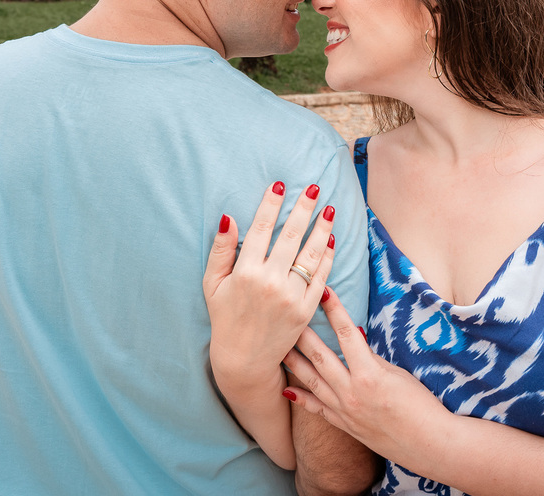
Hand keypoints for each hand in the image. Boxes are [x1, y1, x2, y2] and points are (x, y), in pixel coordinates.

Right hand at [203, 181, 336, 390]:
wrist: (244, 359)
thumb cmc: (225, 316)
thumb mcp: (212, 284)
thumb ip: (221, 250)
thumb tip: (228, 218)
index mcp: (246, 273)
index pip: (261, 229)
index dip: (271, 204)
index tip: (279, 184)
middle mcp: (271, 282)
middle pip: (291, 236)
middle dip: (304, 208)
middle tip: (315, 188)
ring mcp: (292, 297)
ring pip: (311, 254)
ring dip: (322, 229)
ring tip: (329, 209)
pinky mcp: (307, 310)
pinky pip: (321, 277)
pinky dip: (328, 257)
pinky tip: (331, 240)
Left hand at [282, 289, 450, 466]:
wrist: (429, 445)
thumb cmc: (421, 406)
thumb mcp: (398, 375)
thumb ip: (372, 359)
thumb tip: (354, 341)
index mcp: (369, 375)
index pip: (347, 334)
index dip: (334, 310)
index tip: (324, 291)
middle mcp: (351, 393)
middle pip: (320, 356)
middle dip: (302, 333)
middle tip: (289, 314)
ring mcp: (344, 411)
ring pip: (311, 381)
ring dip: (294, 362)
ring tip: (278, 346)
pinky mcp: (344, 425)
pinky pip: (317, 409)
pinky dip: (301, 399)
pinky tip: (286, 390)